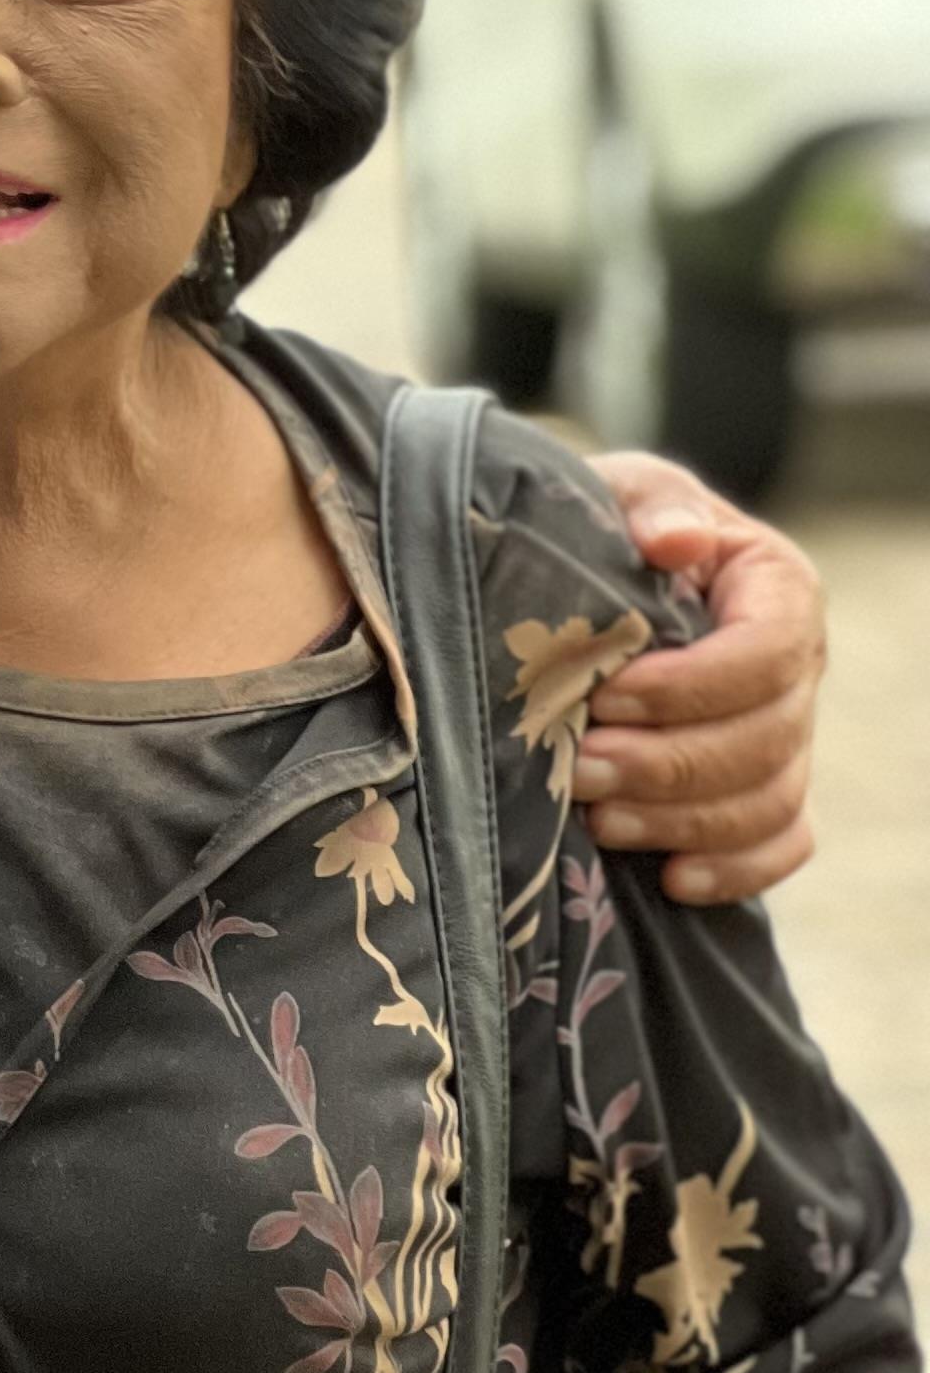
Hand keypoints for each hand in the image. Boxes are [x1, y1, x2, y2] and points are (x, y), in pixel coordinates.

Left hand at [576, 454, 825, 901]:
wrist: (579, 581)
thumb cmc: (601, 530)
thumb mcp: (618, 494)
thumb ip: (651, 507)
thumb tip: (677, 539)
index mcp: (774, 589)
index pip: (770, 650)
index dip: (693, 686)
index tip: (609, 695)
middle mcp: (795, 668)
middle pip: (767, 738)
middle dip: (668, 764)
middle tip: (577, 769)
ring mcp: (784, 734)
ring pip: (769, 800)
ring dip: (681, 820)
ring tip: (596, 817)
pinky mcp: (761, 789)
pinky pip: (780, 845)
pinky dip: (735, 869)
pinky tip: (670, 878)